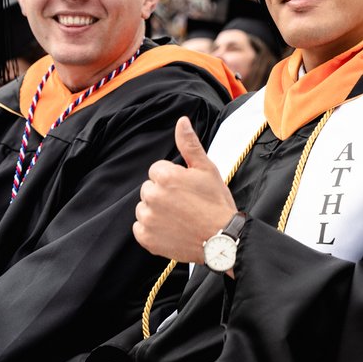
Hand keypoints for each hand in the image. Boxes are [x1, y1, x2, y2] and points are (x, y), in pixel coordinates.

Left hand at [133, 116, 236, 262]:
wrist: (222, 239)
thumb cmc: (216, 203)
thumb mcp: (206, 169)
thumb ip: (189, 144)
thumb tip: (181, 121)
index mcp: (165, 176)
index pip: (157, 171)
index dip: (174, 179)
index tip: (187, 190)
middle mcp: (152, 196)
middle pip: (149, 189)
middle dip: (163, 194)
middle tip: (185, 204)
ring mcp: (148, 218)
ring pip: (144, 208)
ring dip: (157, 211)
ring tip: (179, 218)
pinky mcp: (146, 238)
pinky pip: (140, 228)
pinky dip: (152, 230)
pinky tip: (171, 230)